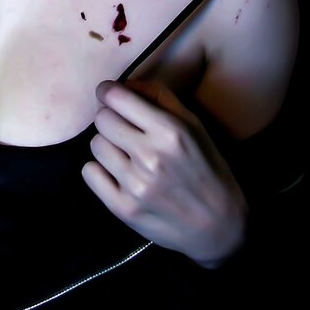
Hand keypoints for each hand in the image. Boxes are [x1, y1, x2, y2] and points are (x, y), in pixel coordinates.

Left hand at [82, 79, 247, 266]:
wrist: (219, 226)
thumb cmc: (207, 169)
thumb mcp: (194, 126)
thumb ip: (160, 97)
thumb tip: (124, 83)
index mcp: (170, 132)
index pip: (116, 97)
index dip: (108, 92)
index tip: (109, 95)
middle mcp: (151, 157)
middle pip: (101, 119)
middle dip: (110, 119)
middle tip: (124, 129)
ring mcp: (135, 185)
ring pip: (96, 145)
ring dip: (108, 146)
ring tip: (127, 154)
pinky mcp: (123, 208)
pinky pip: (90, 173)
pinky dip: (100, 171)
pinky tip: (118, 173)